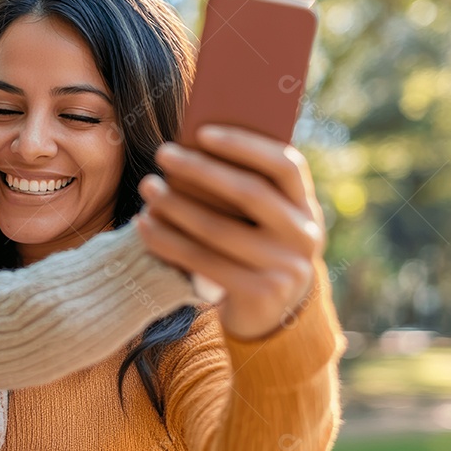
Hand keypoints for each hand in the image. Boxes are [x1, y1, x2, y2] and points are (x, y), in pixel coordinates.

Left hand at [135, 125, 325, 340]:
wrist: (271, 318)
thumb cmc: (255, 251)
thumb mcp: (263, 221)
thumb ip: (247, 187)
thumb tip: (195, 145)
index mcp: (307, 207)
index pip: (286, 165)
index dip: (245, 145)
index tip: (202, 132)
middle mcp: (304, 235)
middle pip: (249, 193)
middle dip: (201, 170)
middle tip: (163, 153)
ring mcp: (285, 267)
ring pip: (219, 228)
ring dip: (176, 205)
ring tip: (148, 187)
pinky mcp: (259, 294)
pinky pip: (203, 261)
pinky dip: (168, 241)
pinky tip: (144, 225)